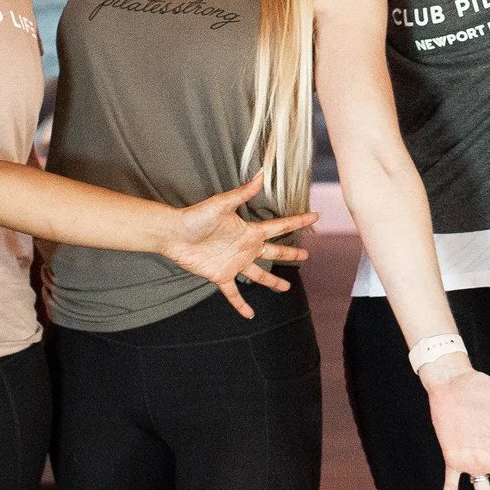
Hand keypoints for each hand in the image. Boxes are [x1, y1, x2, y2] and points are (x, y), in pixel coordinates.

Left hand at [161, 174, 316, 318]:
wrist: (175, 233)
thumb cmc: (196, 216)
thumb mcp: (222, 203)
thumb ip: (243, 193)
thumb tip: (260, 174)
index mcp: (248, 231)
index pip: (278, 227)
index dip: (297, 222)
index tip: (315, 216)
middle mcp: (245, 247)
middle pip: (274, 252)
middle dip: (290, 254)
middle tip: (306, 256)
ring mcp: (234, 263)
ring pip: (259, 275)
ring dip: (273, 282)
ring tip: (286, 289)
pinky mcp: (221, 276)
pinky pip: (233, 293)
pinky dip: (241, 304)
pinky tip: (249, 315)